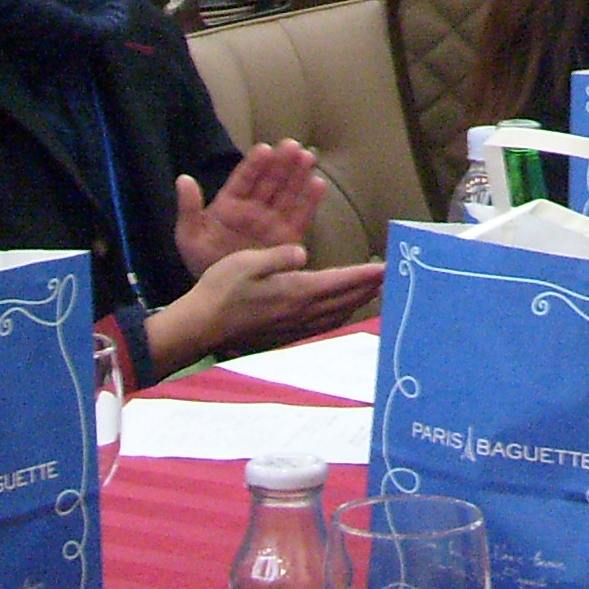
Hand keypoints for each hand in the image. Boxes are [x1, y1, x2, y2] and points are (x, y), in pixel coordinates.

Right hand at [153, 245, 383, 367]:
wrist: (200, 327)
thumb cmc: (220, 291)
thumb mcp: (247, 262)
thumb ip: (279, 257)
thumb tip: (302, 253)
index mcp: (295, 292)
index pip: (340, 282)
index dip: (365, 275)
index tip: (388, 268)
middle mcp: (300, 313)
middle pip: (344, 301)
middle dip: (368, 288)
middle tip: (389, 278)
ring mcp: (292, 327)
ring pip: (335, 315)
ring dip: (355, 303)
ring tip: (370, 293)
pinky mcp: (283, 335)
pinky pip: (321, 325)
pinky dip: (337, 316)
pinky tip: (337, 312)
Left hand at [174, 147, 321, 274]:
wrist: (222, 294)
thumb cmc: (203, 261)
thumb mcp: (189, 236)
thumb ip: (189, 208)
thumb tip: (183, 178)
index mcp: (230, 205)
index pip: (244, 179)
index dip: (254, 164)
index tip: (265, 149)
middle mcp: (254, 209)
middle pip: (270, 181)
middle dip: (281, 163)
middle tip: (292, 146)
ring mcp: (272, 222)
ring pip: (288, 193)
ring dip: (298, 175)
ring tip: (308, 157)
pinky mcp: (288, 238)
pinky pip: (301, 216)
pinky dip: (310, 201)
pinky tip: (318, 183)